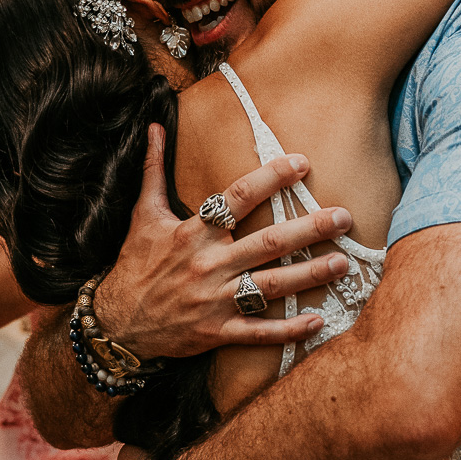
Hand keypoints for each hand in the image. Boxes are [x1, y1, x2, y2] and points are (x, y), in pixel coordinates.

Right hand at [95, 125, 354, 360]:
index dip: (272, 178)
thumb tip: (156, 127)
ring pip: (271, 287)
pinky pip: (258, 332)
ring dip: (310, 275)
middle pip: (268, 243)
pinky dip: (288, 330)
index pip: (238, 198)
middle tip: (344, 217)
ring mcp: (214, 301)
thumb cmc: (134, 265)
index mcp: (194, 232)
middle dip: (310, 229)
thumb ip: (154, 169)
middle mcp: (209, 264)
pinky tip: (317, 321)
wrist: (116, 325)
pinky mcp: (217, 332)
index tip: (302, 163)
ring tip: (343, 263)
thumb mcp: (144, 215)